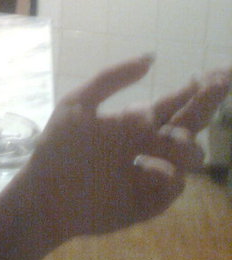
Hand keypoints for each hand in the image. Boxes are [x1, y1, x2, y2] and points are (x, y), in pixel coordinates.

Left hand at [0, 57, 229, 259]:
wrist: (44, 194)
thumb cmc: (58, 147)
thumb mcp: (79, 103)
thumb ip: (113, 78)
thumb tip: (152, 57)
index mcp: (135, 122)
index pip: (174, 102)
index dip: (196, 89)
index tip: (219, 73)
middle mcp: (149, 146)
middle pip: (189, 125)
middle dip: (206, 105)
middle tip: (220, 85)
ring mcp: (152, 173)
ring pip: (189, 156)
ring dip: (186, 145)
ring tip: (172, 139)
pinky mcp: (150, 202)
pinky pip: (174, 187)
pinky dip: (169, 176)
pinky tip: (150, 169)